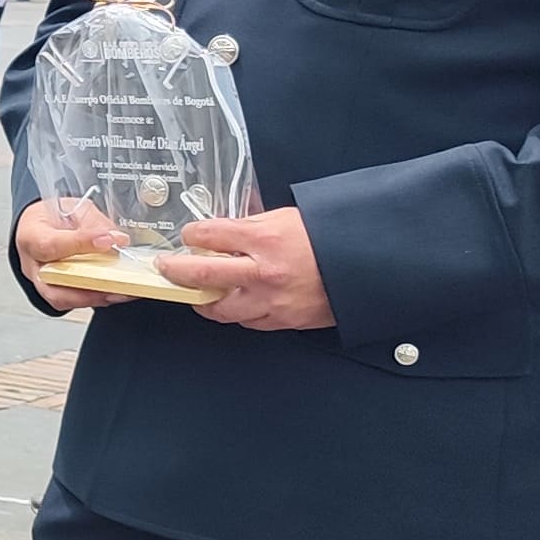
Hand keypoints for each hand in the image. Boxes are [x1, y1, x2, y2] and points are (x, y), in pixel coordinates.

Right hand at [14, 198, 140, 311]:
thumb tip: (116, 239)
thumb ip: (93, 223)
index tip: (108, 240)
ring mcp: (41, 283)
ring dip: (95, 297)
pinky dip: (96, 298)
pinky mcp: (55, 293)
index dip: (80, 244)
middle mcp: (32, 265)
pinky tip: (116, 292)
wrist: (42, 228)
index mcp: (32, 236)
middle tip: (118, 280)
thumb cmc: (54, 217)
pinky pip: (73, 302)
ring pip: (62, 299)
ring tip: (124, 290)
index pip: (51, 244)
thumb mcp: (73, 207)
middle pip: (52, 285)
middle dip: (88, 286)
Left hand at [156, 208, 333, 331]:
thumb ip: (254, 224)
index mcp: (266, 239)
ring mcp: (272, 301)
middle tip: (166, 267)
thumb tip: (228, 224)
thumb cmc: (335, 237)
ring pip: (220, 309)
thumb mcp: (290, 217)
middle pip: (201, 275)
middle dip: (176, 271)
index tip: (188, 235)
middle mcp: (264, 272)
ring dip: (205, 300)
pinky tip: (236, 303)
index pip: (209, 235)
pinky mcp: (284, 321)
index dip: (192, 234)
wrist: (372, 265)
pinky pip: (249, 322)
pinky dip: (238, 313)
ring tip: (198, 292)